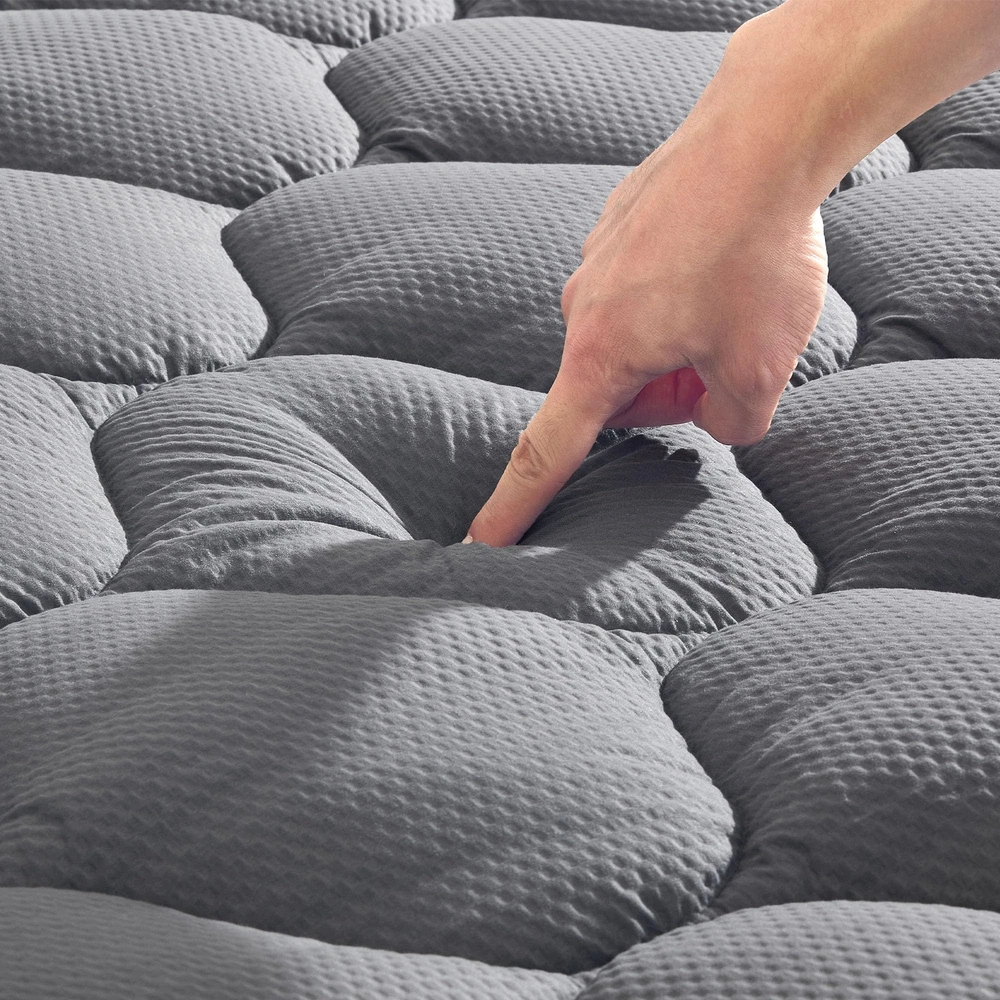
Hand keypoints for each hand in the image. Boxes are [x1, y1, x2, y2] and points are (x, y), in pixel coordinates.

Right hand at [462, 126, 829, 546]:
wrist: (762, 133)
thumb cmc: (756, 254)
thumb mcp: (762, 369)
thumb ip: (732, 425)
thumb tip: (714, 415)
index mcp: (599, 356)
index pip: (545, 453)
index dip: (513, 507)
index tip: (480, 543)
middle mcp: (582, 310)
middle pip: (615, 388)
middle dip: (668, 393)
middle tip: (728, 360)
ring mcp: (597, 263)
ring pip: (634, 335)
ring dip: (679, 338)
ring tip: (736, 297)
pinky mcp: (620, 226)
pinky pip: (645, 284)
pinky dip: (684, 289)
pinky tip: (724, 260)